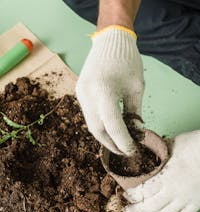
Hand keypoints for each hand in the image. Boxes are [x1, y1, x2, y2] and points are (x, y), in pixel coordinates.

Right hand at [76, 27, 143, 154]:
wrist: (110, 39)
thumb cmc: (128, 61)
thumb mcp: (136, 88)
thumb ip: (135, 113)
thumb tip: (136, 134)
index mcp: (104, 91)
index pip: (113, 126)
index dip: (124, 142)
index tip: (133, 151)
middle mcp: (88, 95)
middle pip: (98, 130)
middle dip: (112, 145)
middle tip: (125, 151)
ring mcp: (80, 94)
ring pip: (91, 125)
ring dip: (105, 137)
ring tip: (119, 143)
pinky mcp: (79, 93)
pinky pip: (89, 115)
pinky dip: (100, 125)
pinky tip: (110, 129)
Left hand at [124, 131, 199, 211]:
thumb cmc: (195, 146)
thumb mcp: (173, 144)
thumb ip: (159, 153)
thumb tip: (147, 150)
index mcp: (167, 175)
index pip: (145, 190)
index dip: (133, 195)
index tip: (125, 196)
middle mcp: (175, 191)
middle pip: (151, 206)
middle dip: (137, 211)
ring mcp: (186, 199)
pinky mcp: (196, 204)